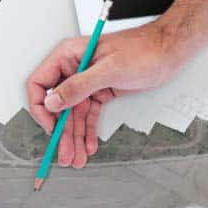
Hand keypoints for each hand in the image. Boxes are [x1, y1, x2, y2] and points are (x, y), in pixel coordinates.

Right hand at [23, 23, 182, 168]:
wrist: (167, 51)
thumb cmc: (143, 50)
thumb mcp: (109, 69)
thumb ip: (78, 86)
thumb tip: (53, 101)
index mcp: (68, 56)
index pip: (40, 84)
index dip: (41, 108)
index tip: (50, 127)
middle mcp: (74, 69)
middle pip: (58, 106)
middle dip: (62, 132)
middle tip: (65, 154)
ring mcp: (87, 82)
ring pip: (74, 114)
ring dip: (75, 137)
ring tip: (77, 157)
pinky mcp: (100, 91)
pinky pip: (89, 114)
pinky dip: (88, 131)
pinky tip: (89, 145)